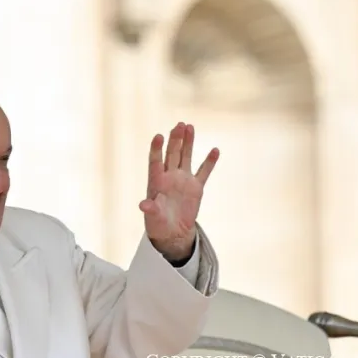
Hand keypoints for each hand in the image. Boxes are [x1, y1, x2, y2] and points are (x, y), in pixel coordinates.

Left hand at [139, 122, 218, 259]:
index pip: (156, 161)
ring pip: (186, 157)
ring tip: (190, 127)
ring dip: (188, 143)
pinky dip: (209, 162)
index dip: (156, 149)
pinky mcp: (196, 187)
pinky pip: (204, 172)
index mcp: (156, 182)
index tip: (159, 136)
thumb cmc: (158, 224)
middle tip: (179, 125)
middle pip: (172, 154)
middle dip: (175, 140)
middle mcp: (169, 177)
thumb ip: (150, 209)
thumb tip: (143, 205)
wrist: (173, 232)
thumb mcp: (153, 218)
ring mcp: (183, 180)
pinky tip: (215, 150)